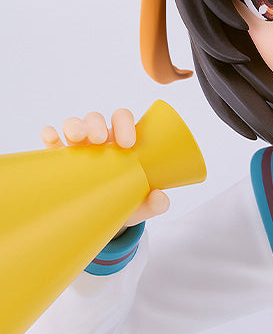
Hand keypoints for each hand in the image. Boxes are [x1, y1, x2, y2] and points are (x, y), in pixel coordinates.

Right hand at [41, 109, 169, 228]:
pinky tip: (52, 139)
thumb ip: (156, 203)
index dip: (124, 124)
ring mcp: (79, 146)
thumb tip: (160, 198)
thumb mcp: (142, 204)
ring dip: (75, 127)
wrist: (103, 214)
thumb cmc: (125, 199)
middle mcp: (100, 139)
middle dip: (97, 124)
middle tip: (100, 140)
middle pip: (96, 119)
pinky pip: (52, 140)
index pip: (123, 119)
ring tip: (77, 139)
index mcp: (122, 142)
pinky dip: (51, 136)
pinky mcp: (60, 157)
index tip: (127, 143)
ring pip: (74, 124)